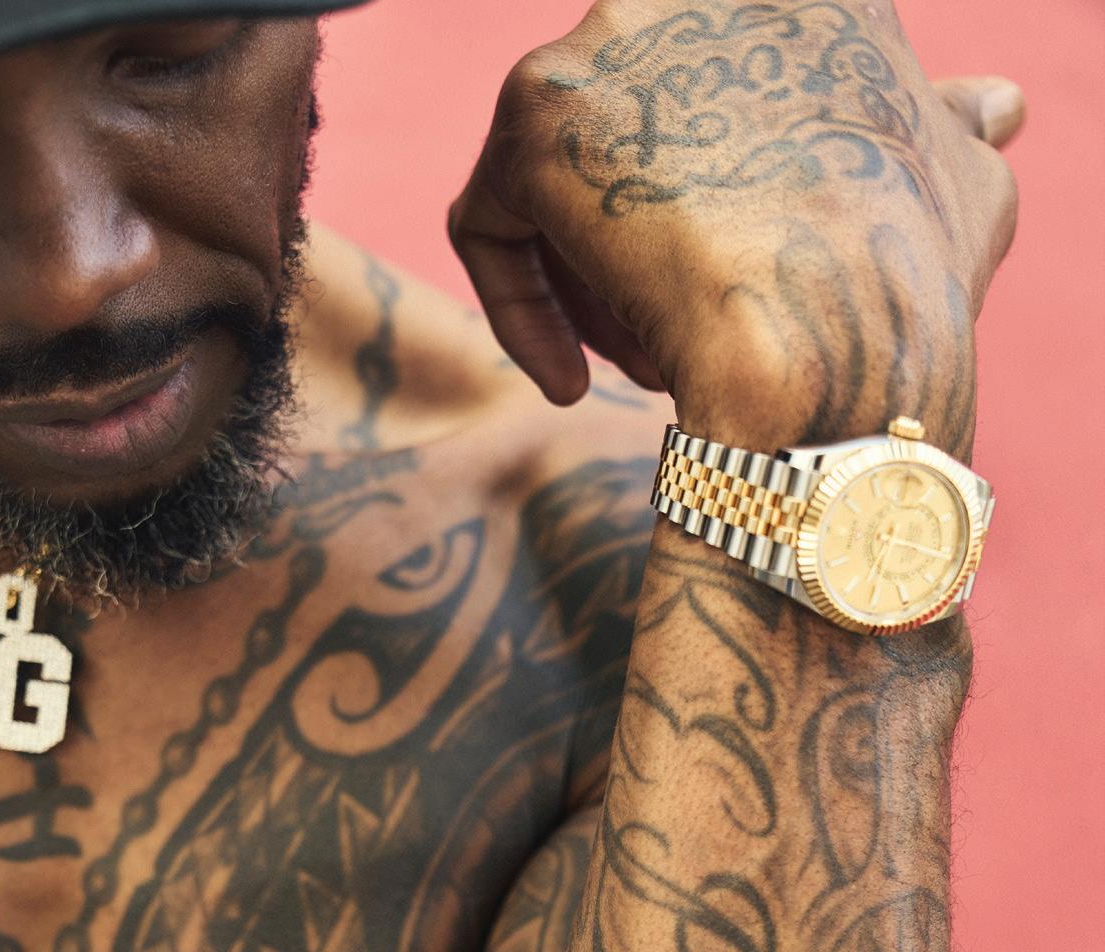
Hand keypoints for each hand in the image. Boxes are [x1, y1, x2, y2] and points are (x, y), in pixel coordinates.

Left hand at [451, 0, 1023, 452]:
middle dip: (656, 250)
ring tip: (654, 361)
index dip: (721, 216)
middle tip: (687, 333)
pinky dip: (523, 311)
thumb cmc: (905, 286)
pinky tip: (569, 384)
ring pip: (567, 185)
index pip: (716, 114)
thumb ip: (944, 131)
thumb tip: (992, 109)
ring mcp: (617, 34)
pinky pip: (491, 222)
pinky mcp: (539, 113)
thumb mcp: (955, 184)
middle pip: (637, 149)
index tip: (734, 284)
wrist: (834, 349)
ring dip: (601, 288)